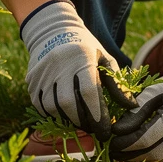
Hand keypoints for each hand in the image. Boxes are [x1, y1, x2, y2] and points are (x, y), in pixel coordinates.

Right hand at [21, 0, 133, 136]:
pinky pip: (40, 105)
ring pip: (52, 107)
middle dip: (82, 121)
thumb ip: (117, 83)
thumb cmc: (86, 48)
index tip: (106, 130)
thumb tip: (130, 106)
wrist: (54, 31)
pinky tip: (65, 115)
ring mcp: (42, 73)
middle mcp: (59, 65)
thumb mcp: (105, 59)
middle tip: (93, 129)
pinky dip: (53, 115)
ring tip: (81, 122)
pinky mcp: (31, 80)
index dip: (98, 114)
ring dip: (68, 120)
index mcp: (82, 58)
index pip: (89, 91)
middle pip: (68, 103)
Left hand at [108, 44, 162, 161]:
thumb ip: (134, 113)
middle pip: (153, 154)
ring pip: (162, 160)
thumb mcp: (152, 93)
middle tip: (115, 150)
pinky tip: (152, 146)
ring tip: (132, 147)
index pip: (145, 139)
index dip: (125, 143)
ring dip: (144, 156)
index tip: (112, 142)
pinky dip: (159, 156)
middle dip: (131, 154)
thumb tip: (116, 133)